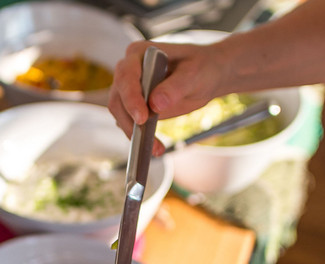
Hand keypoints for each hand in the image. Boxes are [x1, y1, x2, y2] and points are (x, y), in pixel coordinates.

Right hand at [108, 40, 226, 154]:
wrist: (207, 76)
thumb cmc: (201, 67)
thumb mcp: (194, 74)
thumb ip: (175, 87)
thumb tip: (155, 104)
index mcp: (140, 53)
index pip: (126, 76)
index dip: (131, 98)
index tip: (142, 118)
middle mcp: (129, 70)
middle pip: (117, 99)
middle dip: (130, 121)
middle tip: (146, 139)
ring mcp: (130, 89)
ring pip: (120, 115)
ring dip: (134, 133)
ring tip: (157, 148)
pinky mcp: (135, 107)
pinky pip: (130, 124)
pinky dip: (139, 137)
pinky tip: (156, 146)